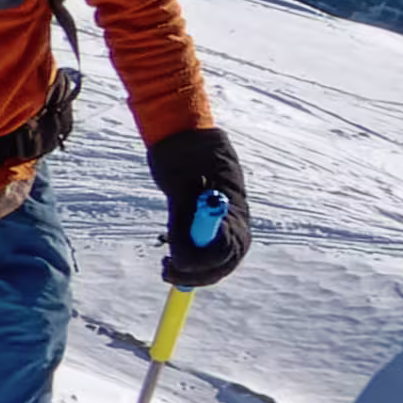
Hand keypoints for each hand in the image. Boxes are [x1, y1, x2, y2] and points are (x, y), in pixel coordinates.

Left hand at [150, 126, 249, 286]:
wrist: (184, 129)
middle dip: (197, 273)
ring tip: (166, 266)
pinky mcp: (214, 220)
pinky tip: (172, 256)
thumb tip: (180, 257)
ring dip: (194, 269)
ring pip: (218, 258)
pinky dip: (192, 257)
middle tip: (167, 272)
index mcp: (233, 206)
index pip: (225, 249)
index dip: (200, 264)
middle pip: (225, 260)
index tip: (174, 264)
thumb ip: (182, 219)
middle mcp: (236, 217)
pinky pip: (209, 248)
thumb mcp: (178, 185)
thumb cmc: (181, 152)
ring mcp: (228, 219)